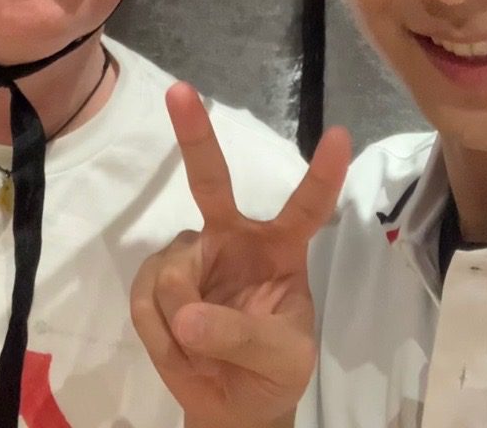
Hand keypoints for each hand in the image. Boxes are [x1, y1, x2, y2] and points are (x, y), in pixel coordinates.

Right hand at [131, 85, 350, 427]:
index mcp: (280, 248)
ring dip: (182, 327)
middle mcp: (232, 236)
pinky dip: (160, 337)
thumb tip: (188, 315)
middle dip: (195, 134)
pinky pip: (147, 300)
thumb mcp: (281, 358)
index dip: (323, 175)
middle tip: (180, 91)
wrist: (232, 404)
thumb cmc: (272, 369)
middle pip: (211, 180)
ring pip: (174, 275)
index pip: (307, 207)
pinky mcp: (155, 278)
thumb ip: (242, 335)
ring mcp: (191, 253)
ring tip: (200, 353)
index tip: (340, 135)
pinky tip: (177, 347)